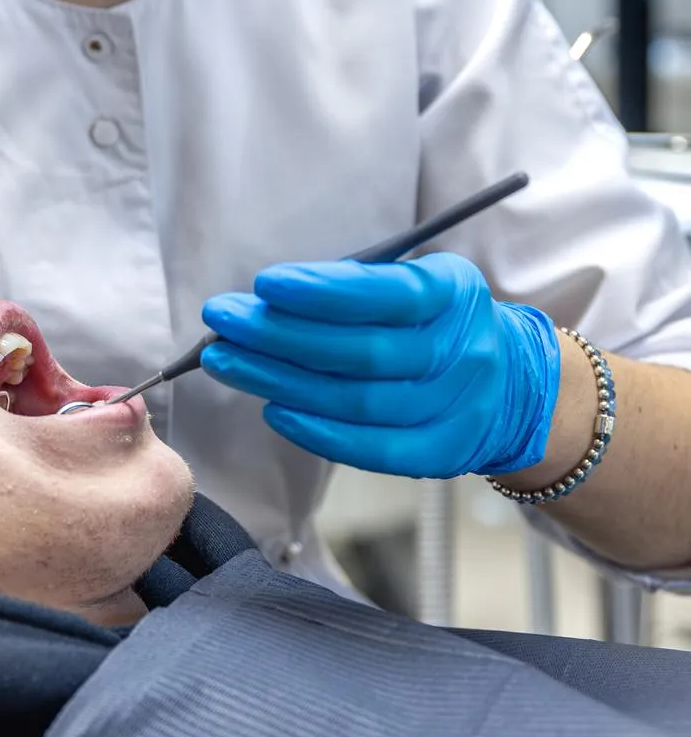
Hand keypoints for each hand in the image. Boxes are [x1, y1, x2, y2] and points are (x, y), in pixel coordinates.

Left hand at [201, 253, 560, 478]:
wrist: (512, 385)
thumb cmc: (438, 324)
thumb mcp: (417, 283)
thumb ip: (356, 287)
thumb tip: (267, 300)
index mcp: (454, 295)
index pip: (387, 294)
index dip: (323, 292)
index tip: (265, 284)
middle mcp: (463, 352)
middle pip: (362, 352)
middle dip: (281, 335)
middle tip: (224, 321)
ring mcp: (456, 408)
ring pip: (358, 401)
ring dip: (281, 380)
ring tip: (227, 360)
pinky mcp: (442, 453)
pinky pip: (374, 448)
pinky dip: (317, 431)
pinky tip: (272, 409)